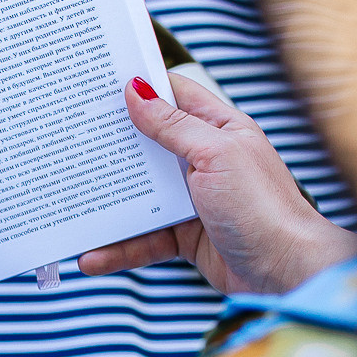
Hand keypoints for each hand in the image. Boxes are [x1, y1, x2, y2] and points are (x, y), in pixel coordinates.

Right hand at [80, 73, 356, 293]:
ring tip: (69, 205)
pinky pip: (143, 239)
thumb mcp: (216, 154)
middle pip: (148, 145)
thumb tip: (136, 90)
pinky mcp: (186, 237)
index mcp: (220, 129)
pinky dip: (119, 248)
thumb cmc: (263, 207)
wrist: (288, 275)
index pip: (173, 95)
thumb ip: (173, 126)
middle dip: (110, 146)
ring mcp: (194, 200)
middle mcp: (205, 161)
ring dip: (107, 205)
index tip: (97, 81)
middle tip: (69, 137)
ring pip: (139, 196)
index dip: (139, 85)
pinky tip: (91, 256)